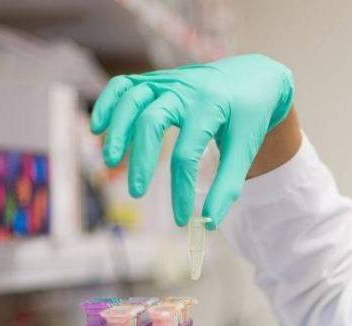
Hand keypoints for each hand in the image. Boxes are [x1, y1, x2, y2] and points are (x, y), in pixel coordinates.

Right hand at [90, 54, 294, 226]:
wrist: (254, 77)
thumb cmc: (249, 117)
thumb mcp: (246, 149)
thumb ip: (228, 185)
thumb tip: (209, 222)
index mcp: (211, 106)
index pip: (187, 153)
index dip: (180, 190)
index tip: (181, 219)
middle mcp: (185, 89)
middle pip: (151, 121)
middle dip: (141, 159)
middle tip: (137, 192)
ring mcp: (168, 81)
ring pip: (132, 99)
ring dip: (117, 130)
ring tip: (110, 161)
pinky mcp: (156, 80)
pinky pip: (123, 85)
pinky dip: (107, 103)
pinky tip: (98, 128)